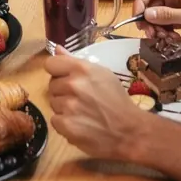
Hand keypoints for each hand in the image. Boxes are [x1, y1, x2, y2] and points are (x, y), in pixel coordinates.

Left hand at [46, 47, 146, 161]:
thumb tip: (56, 49)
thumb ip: (75, 61)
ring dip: (63, 108)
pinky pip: (55, 120)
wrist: (129, 131)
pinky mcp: (66, 126)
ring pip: (53, 103)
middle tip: (79, 98)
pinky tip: (79, 124)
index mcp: (81, 69)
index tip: (65, 77)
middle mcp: (72, 85)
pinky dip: (64, 124)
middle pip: (52, 85)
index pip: (50, 64)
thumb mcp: (102, 73)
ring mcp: (68, 106)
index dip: (57, 71)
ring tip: (81, 112)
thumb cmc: (117, 100)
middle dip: (62, 91)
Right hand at [133, 0, 180, 44]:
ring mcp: (175, 6)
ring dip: (156, 28)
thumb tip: (146, 14)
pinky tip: (173, 38)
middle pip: (150, 4)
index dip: (140, 3)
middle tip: (152, 34)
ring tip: (166, 38)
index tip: (138, 18)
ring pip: (155, 16)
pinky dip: (164, 32)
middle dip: (148, 20)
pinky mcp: (178, 17)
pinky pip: (163, 23)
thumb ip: (168, 15)